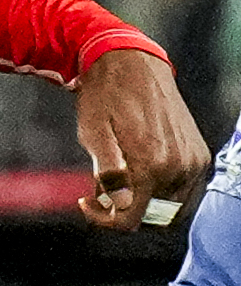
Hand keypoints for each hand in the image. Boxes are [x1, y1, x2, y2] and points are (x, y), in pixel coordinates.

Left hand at [75, 47, 206, 232]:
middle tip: (100, 192)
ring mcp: (194, 160)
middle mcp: (181, 166)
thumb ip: (109, 174)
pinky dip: (159, 189)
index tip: (86, 202)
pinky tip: (135, 170)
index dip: (105, 220)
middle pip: (154, 217)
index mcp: (154, 165)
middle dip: (125, 212)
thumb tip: (123, 205)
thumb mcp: (94, 135)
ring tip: (116, 178)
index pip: (132, 220)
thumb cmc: (105, 98)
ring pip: (170, 205)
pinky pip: (182, 188)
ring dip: (143, 201)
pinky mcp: (198, 153)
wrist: (131, 64)